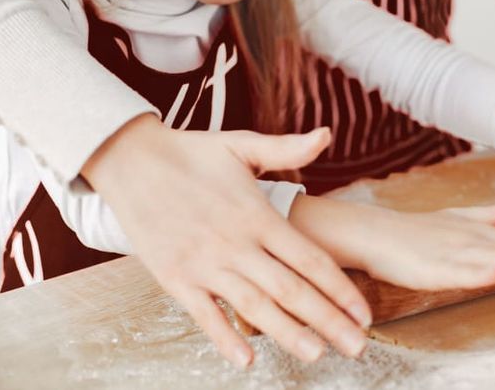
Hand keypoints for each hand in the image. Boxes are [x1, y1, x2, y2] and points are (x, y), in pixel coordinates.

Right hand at [82, 115, 370, 366]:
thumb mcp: (243, 145)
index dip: (340, 289)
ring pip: (254, 307)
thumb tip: (327, 134)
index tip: (363, 313)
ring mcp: (204, 264)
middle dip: (328, 321)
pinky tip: (247, 360)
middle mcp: (236, 244)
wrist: (130, 161)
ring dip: (288, 333)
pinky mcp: (174, 277)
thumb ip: (287, 149)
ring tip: (317, 355)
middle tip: (357, 348)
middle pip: (292, 290)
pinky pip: (204, 315)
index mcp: (258, 215)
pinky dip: (225, 338)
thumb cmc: (192, 153)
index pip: (310, 259)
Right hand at [289, 194, 494, 290]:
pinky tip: (494, 274)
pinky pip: (455, 273)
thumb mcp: (458, 220)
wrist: (375, 232)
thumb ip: (491, 216)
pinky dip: (474, 273)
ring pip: (492, 257)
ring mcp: (452, 254)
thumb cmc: (417, 230)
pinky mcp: (430, 268)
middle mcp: (472, 242)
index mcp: (480, 235)